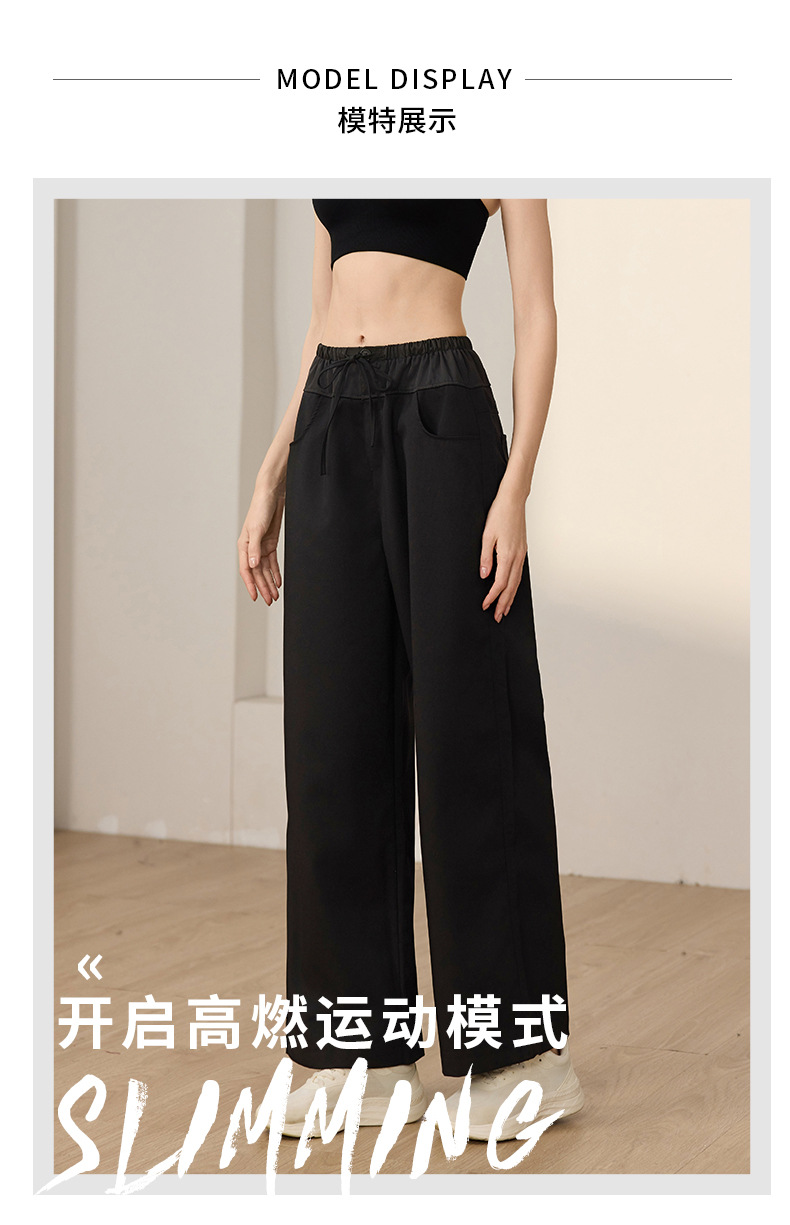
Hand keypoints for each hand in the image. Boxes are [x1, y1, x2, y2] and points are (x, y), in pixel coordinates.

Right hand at [238, 483, 284, 603]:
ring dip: (269, 582)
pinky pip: (272, 562)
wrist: (272, 495)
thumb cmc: (260, 508)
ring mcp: (261, 546)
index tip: (255, 597)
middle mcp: (252, 548)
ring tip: (275, 595)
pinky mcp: (270, 543)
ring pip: (265, 569)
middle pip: (257, 573)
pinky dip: (275, 572)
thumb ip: (254, 548)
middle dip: (263, 587)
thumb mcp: (256, 529)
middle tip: (269, 601)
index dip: (251, 585)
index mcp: (244, 546)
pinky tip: (278, 581)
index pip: (247, 570)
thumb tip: (253, 565)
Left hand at [479, 488, 527, 621]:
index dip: (492, 597)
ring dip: (510, 597)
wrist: (514, 500)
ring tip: (504, 609)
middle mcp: (517, 556)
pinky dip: (515, 585)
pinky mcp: (522, 550)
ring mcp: (521, 554)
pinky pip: (519, 573)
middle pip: (511, 587)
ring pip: (517, 582)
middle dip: (504, 603)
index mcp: (507, 554)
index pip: (500, 583)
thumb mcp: (487, 535)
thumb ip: (485, 557)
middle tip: (497, 617)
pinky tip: (511, 590)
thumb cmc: (499, 514)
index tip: (485, 605)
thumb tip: (484, 575)